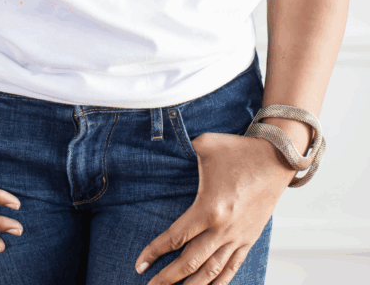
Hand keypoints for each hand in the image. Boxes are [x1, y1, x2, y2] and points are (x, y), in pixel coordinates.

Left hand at [134, 131, 294, 283]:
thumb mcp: (205, 144)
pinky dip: (218, 283)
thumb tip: (165, 146)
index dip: (155, 252)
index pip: (176, 237)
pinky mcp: (249, 239)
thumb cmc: (239, 150)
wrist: (277, 158)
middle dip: (168, 278)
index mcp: (209, 209)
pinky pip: (232, 268)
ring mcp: (238, 237)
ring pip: (211, 272)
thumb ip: (182, 148)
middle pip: (190, 262)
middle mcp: (223, 229)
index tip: (139, 264)